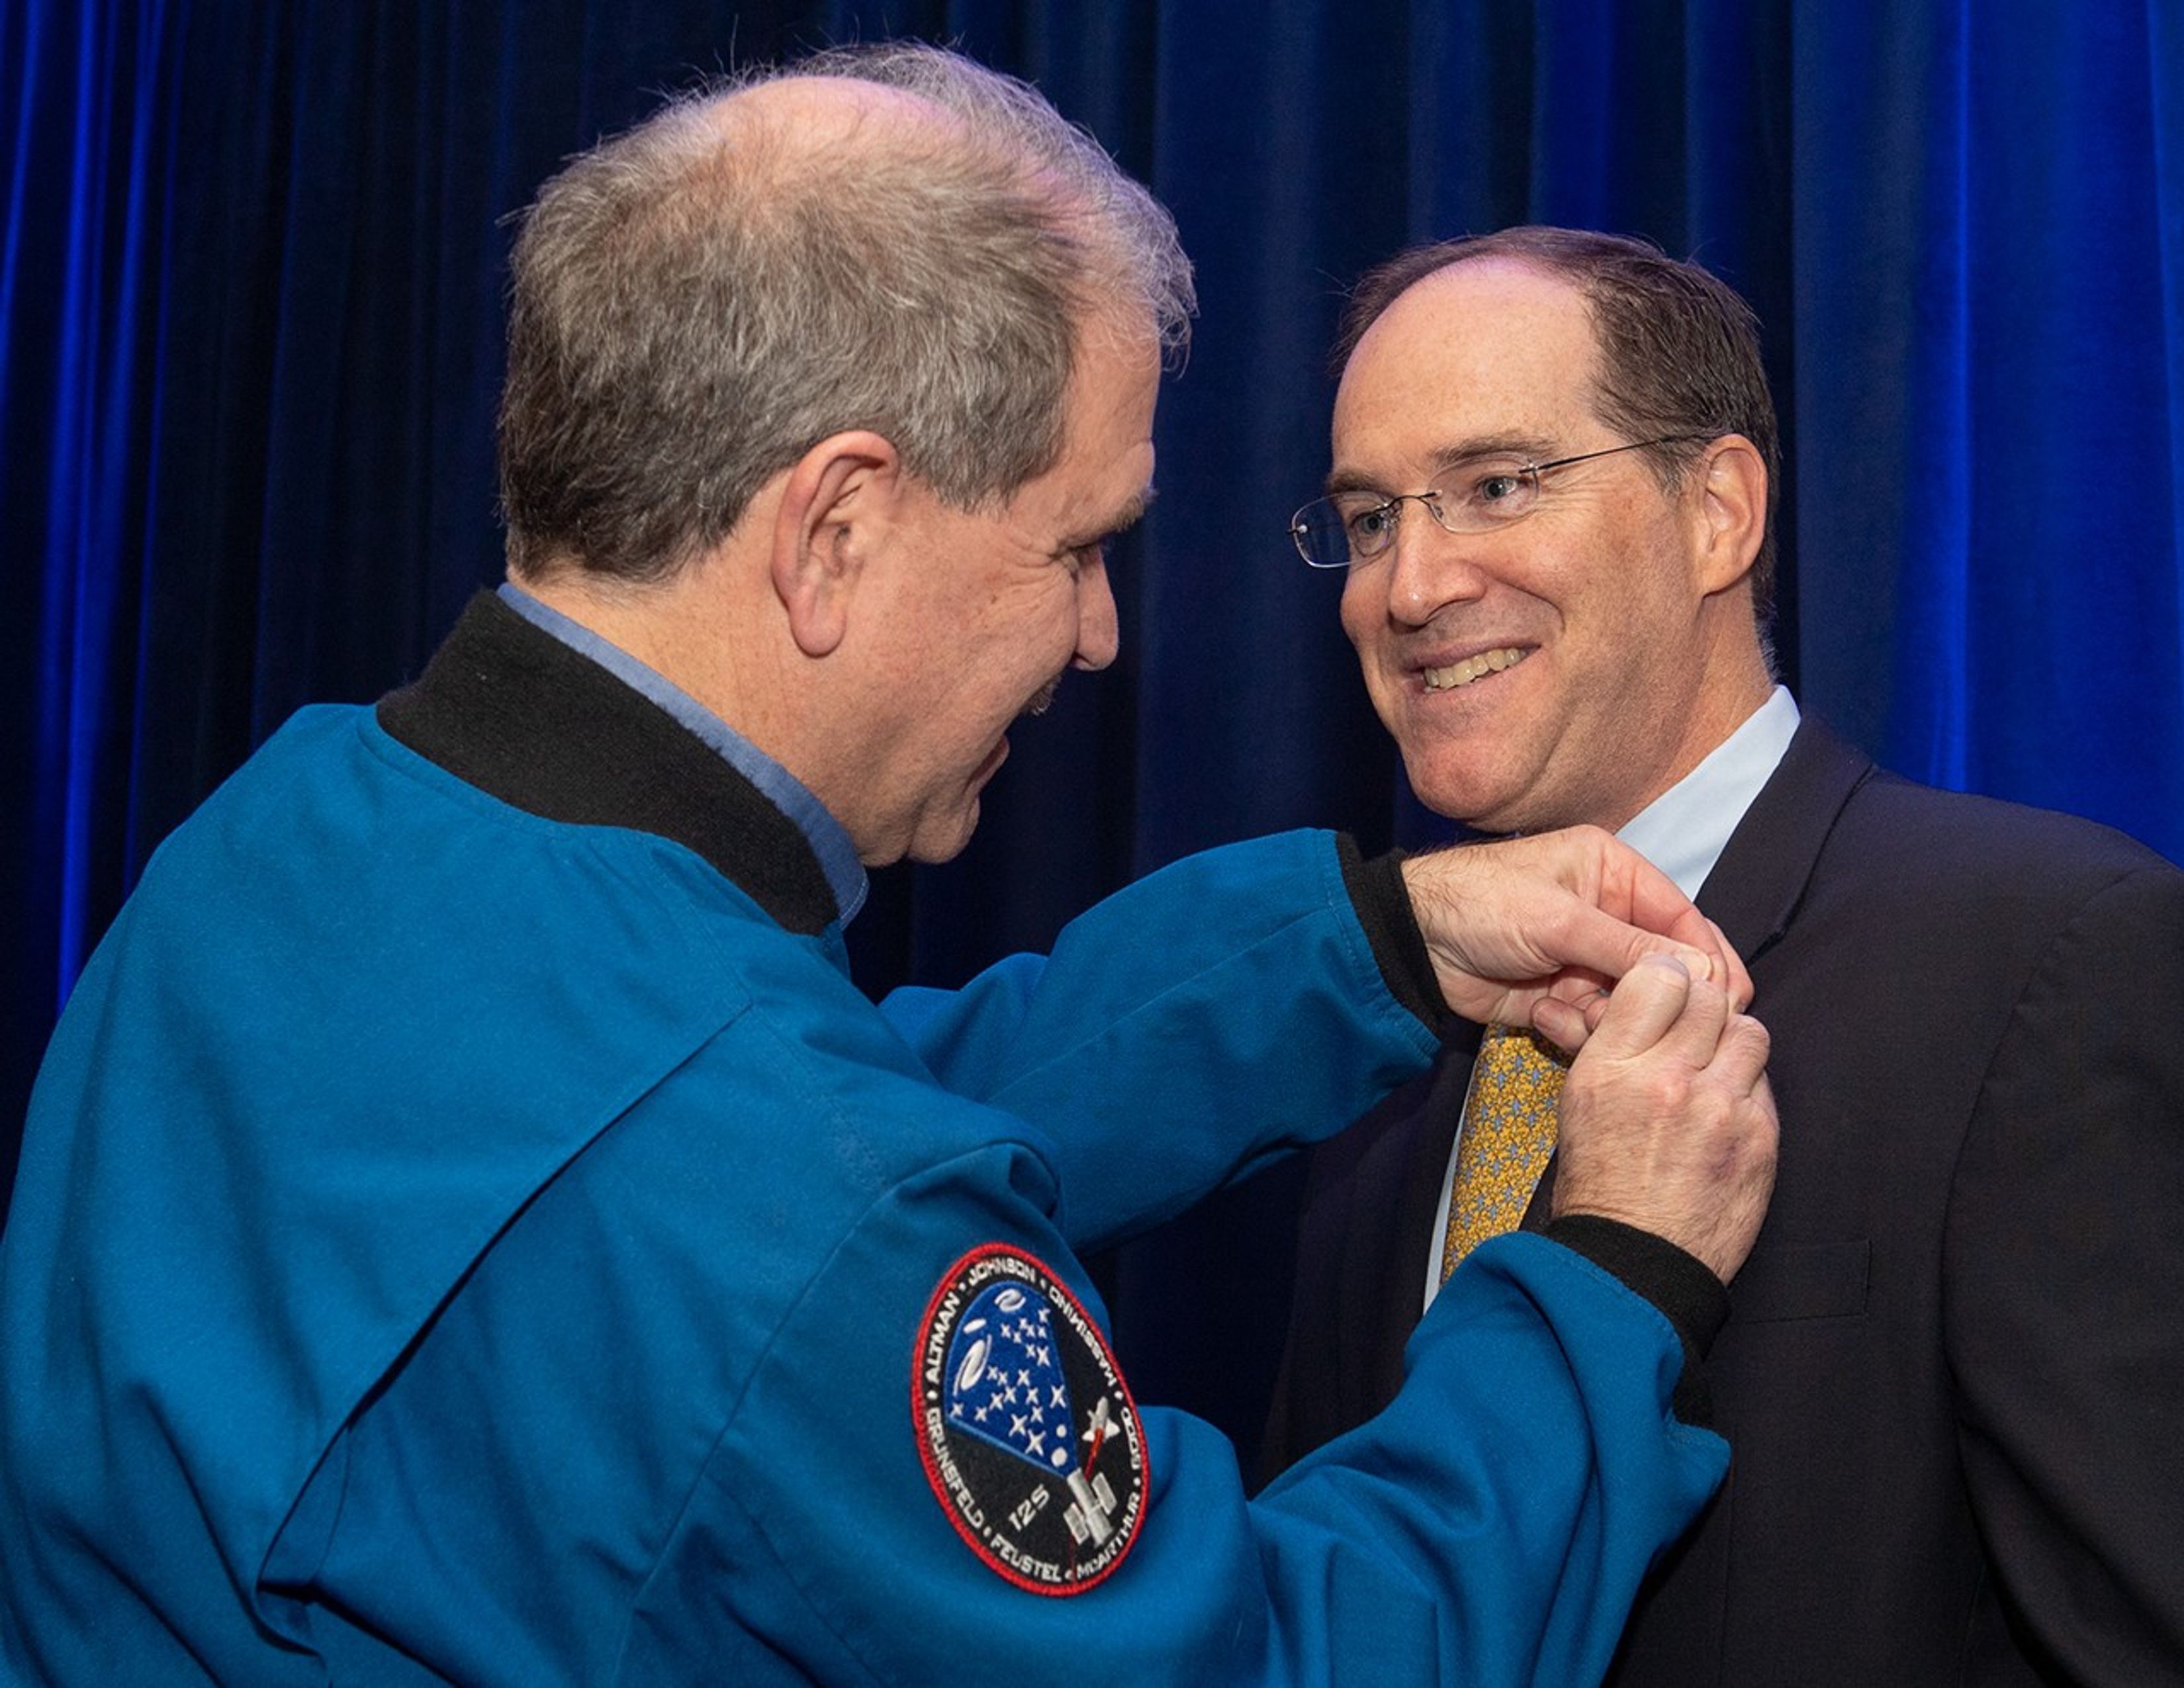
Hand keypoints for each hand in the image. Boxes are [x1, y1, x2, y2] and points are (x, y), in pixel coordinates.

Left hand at [1400, 827, 1751, 1039]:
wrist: (1413, 943)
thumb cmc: (1481, 903)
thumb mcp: (1560, 919)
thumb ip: (1630, 945)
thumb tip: (1699, 971)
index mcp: (1612, 872)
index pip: (1680, 915)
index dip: (1707, 956)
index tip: (1732, 997)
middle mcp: (1606, 913)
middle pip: (1662, 963)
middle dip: (1663, 996)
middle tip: (1674, 1024)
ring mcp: (1583, 958)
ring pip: (1630, 1000)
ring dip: (1612, 1015)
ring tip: (1577, 1012)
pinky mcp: (1561, 995)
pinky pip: (1595, 1021)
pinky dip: (1578, 1027)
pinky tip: (1546, 1016)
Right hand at [1551, 955, 1777, 1282]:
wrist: (1634, 1266)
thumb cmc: (1600, 1188)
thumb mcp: (1578, 1104)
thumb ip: (1607, 1043)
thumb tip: (1620, 996)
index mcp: (1611, 1068)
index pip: (1659, 977)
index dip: (1667, 981)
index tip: (1667, 996)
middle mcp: (1667, 1079)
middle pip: (1710, 998)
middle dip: (1702, 1010)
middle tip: (1692, 1036)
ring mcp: (1721, 1109)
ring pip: (1750, 1033)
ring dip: (1734, 1045)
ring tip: (1714, 1071)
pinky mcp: (1760, 1139)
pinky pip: (1766, 1084)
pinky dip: (1748, 1091)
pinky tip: (1726, 1114)